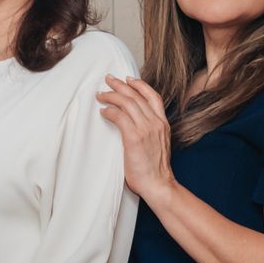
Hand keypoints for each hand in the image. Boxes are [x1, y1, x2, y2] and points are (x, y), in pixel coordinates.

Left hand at [97, 75, 175, 200]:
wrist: (158, 184)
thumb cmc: (154, 169)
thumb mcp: (157, 144)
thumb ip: (149, 131)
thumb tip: (133, 124)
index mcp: (163, 124)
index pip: (153, 96)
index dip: (140, 85)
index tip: (128, 79)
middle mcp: (156, 123)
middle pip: (137, 96)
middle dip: (121, 85)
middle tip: (108, 80)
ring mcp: (146, 129)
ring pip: (127, 103)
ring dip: (111, 96)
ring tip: (100, 95)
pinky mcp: (135, 137)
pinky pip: (120, 117)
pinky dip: (109, 112)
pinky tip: (102, 112)